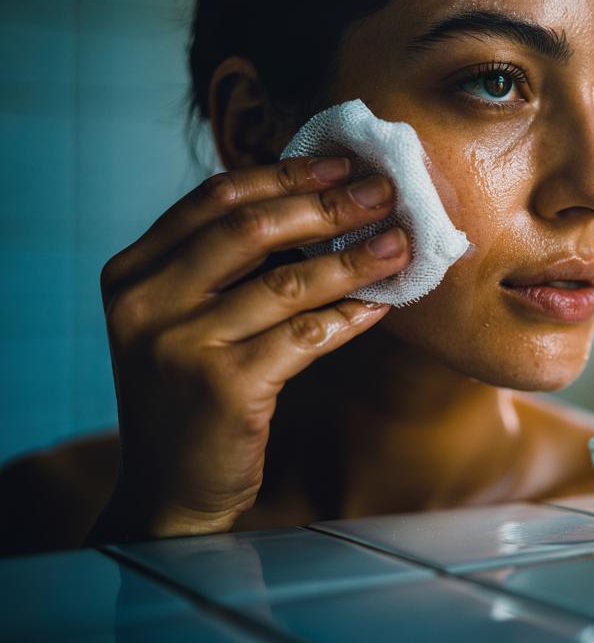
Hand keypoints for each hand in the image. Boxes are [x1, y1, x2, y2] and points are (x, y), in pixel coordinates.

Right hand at [87, 157, 408, 542]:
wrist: (171, 488)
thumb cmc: (193, 392)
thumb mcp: (185, 318)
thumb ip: (226, 264)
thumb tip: (323, 201)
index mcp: (133, 272)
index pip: (216, 199)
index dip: (286, 175)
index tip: (342, 164)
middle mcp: (145, 302)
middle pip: (252, 228)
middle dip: (329, 205)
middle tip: (385, 193)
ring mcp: (180, 345)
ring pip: (288, 282)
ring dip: (355, 259)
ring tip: (400, 244)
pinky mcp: (223, 388)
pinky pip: (307, 336)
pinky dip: (351, 315)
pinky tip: (383, 305)